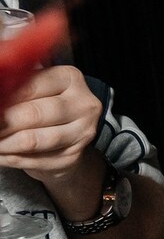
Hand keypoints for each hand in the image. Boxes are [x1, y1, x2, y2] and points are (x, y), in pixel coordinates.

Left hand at [0, 64, 101, 186]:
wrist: (67, 136)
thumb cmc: (44, 106)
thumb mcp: (34, 88)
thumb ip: (17, 84)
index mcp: (69, 78)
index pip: (29, 86)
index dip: (2, 98)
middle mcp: (82, 105)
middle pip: (32, 114)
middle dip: (1, 122)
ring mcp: (81, 133)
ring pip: (32, 140)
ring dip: (3, 143)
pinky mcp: (72, 156)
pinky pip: (34, 160)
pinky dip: (10, 158)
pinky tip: (2, 153)